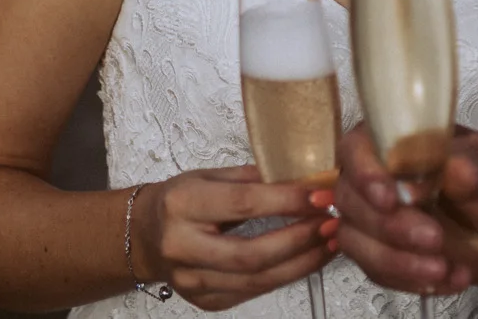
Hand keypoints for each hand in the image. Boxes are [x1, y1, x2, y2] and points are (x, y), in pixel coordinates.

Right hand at [130, 164, 333, 310]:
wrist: (145, 235)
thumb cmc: (183, 200)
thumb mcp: (211, 176)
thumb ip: (255, 178)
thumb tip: (305, 178)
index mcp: (183, 204)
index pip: (244, 204)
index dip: (288, 201)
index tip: (321, 194)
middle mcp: (182, 246)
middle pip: (251, 253)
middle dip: (299, 240)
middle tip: (331, 223)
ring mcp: (191, 280)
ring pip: (256, 280)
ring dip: (301, 263)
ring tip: (329, 243)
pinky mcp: (204, 301)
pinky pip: (252, 292)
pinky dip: (285, 276)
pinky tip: (307, 259)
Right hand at [332, 125, 477, 305]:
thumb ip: (473, 163)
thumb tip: (453, 168)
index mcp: (397, 141)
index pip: (357, 148)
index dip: (364, 173)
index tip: (389, 199)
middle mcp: (375, 177)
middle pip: (351, 200)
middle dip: (392, 227)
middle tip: (435, 238)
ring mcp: (373, 218)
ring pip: (356, 241)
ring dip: (399, 260)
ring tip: (444, 267)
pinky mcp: (379, 254)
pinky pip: (377, 271)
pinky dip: (411, 279)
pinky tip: (448, 276)